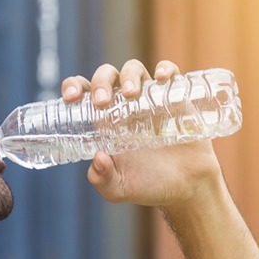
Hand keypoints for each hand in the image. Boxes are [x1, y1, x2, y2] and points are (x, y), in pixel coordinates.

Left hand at [61, 59, 224, 208]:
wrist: (187, 187)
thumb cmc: (149, 186)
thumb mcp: (118, 189)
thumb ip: (102, 179)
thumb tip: (98, 157)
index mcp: (104, 122)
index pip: (83, 94)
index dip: (74, 87)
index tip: (71, 97)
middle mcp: (124, 106)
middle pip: (107, 76)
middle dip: (100, 82)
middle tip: (102, 101)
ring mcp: (150, 100)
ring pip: (134, 69)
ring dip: (129, 75)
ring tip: (131, 93)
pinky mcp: (176, 98)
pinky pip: (170, 73)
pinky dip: (166, 69)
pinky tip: (161, 78)